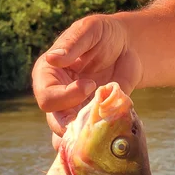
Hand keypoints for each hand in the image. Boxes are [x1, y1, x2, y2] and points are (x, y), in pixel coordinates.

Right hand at [32, 14, 141, 148]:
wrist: (127, 48)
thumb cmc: (103, 35)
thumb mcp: (89, 30)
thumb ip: (72, 44)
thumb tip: (53, 59)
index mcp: (47, 76)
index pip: (47, 97)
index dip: (67, 96)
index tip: (90, 84)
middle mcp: (56, 98)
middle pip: (55, 122)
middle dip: (74, 124)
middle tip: (96, 114)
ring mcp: (72, 113)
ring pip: (67, 137)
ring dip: (83, 140)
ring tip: (98, 137)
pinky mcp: (90, 122)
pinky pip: (85, 141)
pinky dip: (96, 144)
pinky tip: (106, 141)